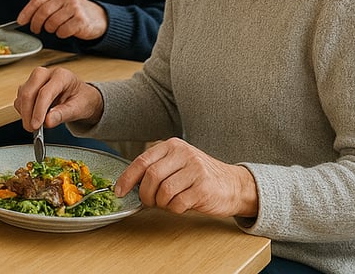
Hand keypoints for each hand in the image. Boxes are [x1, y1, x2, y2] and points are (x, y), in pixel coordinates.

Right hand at [13, 65, 102, 131]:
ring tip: (36, 125)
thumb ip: (63, 114)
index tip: (36, 125)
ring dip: (25, 113)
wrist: (80, 97)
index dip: (38, 110)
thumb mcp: (78, 108)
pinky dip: (23, 111)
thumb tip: (48, 121)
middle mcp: (46, 74)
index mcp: (61, 76)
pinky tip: (33, 118)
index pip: (45, 92)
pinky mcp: (28, 87)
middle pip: (29, 92)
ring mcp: (35, 79)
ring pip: (22, 96)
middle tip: (32, 128)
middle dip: (28, 113)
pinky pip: (20, 100)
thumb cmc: (81, 99)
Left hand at [18, 0, 107, 40]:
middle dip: (36, 24)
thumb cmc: (74, 11)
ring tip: (54, 28)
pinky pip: (62, 31)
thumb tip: (24, 17)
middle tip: (35, 29)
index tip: (21, 21)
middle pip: (43, 12)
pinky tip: (65, 31)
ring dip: (50, 29)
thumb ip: (44, 4)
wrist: (97, 17)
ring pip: (52, 23)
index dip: (27, 12)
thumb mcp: (59, 2)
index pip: (37, 0)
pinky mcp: (81, 19)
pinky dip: (60, 34)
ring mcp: (75, 7)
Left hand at [115, 138, 259, 217]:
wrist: (234, 185)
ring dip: (161, 203)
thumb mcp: (178, 163)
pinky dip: (174, 209)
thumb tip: (130, 184)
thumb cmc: (200, 176)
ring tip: (168, 203)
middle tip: (149, 202)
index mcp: (173, 146)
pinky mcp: (203, 188)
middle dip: (145, 194)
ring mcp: (195, 170)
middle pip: (151, 177)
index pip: (142, 161)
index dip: (127, 178)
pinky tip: (181, 205)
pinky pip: (178, 203)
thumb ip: (157, 168)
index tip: (120, 191)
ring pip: (163, 191)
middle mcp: (184, 154)